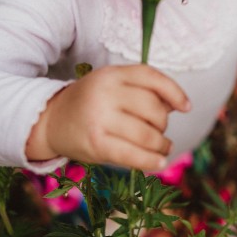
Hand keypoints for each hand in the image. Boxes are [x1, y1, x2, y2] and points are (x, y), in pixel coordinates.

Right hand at [25, 65, 190, 170]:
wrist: (50, 121)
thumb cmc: (89, 103)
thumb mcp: (111, 85)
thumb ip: (141, 89)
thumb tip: (178, 104)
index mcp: (111, 74)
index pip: (151, 77)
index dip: (175, 92)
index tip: (186, 107)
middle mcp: (105, 93)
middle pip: (153, 108)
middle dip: (163, 123)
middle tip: (160, 130)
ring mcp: (100, 119)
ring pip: (147, 134)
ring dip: (162, 144)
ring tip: (163, 147)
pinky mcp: (96, 144)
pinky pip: (133, 155)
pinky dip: (151, 160)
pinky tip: (160, 162)